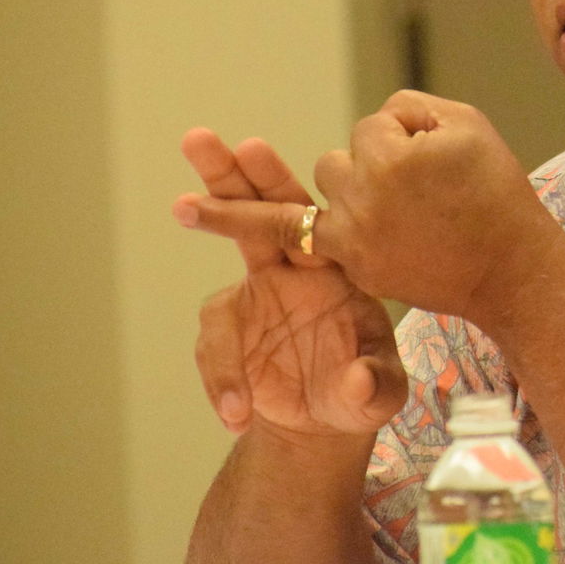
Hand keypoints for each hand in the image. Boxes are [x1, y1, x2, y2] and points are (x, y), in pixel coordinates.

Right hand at [174, 128, 406, 437]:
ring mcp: (257, 299)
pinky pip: (215, 345)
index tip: (251, 148)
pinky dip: (222, 376)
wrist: (325, 425)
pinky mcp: (232, 336)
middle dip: (227, 176)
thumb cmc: (364, 389)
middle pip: (256, 215)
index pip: (304, 216)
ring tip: (183, 207)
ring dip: (206, 243)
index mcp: (334, 267)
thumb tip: (357, 378)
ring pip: (225, 267)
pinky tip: (237, 411)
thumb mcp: (381, 392)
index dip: (275, 184)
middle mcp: (291, 272)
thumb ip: (375, 385)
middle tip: (199, 138)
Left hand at [310, 91, 564, 319]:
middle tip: (408, 183)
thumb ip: (411, 105)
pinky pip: (332, 243)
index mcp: (386, 160)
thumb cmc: (495, 190)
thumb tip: (385, 120)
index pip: (370, 126)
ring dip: (350, 200)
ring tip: (390, 210)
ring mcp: (355, 243)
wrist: (510, 267)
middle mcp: (360, 201)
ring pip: (323, 204)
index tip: (433, 158)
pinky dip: (350, 236)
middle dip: (366, 166)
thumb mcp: (468, 123)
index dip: (404, 135)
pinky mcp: (360, 273)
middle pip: (332, 163)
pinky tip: (384, 235)